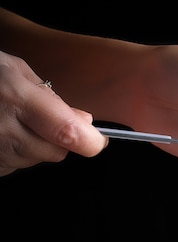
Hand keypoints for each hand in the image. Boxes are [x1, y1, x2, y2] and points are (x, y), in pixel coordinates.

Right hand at [0, 51, 107, 176]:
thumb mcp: (13, 69)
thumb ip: (51, 98)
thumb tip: (84, 121)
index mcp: (16, 99)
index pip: (68, 134)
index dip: (90, 141)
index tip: (98, 138)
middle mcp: (4, 131)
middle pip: (56, 153)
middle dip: (59, 139)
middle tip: (42, 118)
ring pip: (35, 160)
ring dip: (34, 145)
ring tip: (10, 120)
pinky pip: (15, 166)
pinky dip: (15, 152)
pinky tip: (0, 132)